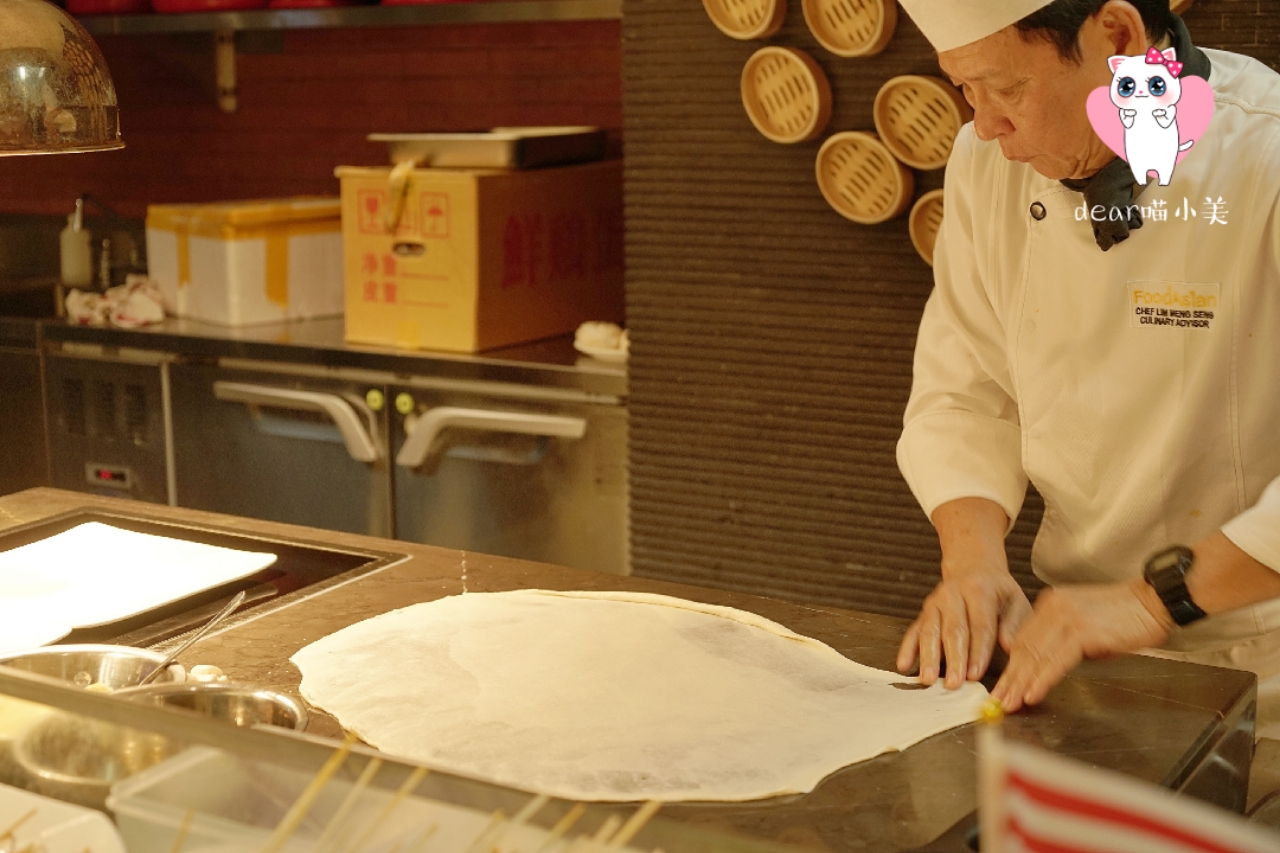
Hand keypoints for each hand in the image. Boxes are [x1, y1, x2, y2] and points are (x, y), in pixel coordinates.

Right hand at [896, 568, 1032, 688]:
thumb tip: (1008, 647)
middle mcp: (952, 594)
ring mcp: (934, 603)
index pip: (979, 625)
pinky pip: (913, 631)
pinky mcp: (923, 612)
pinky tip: (903, 665)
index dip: (977, 652)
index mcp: (979, 590)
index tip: (975, 675)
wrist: (974, 568)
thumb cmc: (998, 591)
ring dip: (928, 657)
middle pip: (952, 630)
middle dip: (952, 659)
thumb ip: (1014, 625)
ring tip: (928, 680)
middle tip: (953, 684)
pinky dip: (907, 649)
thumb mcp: (1016, 601)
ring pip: (930, 631)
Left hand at [992, 580, 1173, 711]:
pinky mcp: (1083, 631)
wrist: (1154, 601)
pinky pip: (1056, 660)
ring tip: (1009, 702)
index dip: (1012, 666)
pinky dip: (1043, 679)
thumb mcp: (1085, 625)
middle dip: (1010, 678)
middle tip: (997, 700)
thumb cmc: (1125, 617)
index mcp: (1050, 604)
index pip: (1024, 640)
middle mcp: (1053, 608)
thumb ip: (1063, 642)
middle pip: (1025, 648)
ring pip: (1036, 655)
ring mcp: (1067, 618)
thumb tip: (1047, 667)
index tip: (1002, 685)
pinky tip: (1032, 693)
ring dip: (1021, 683)